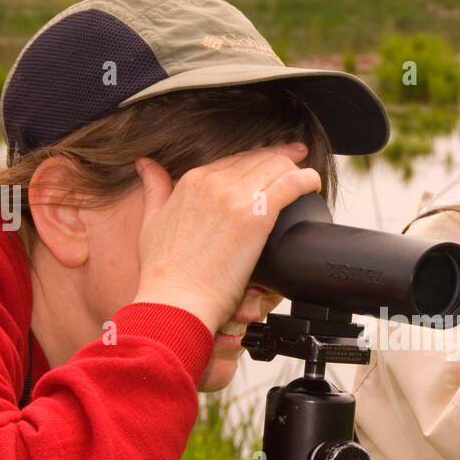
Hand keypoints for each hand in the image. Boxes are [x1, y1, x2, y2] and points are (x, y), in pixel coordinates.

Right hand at [132, 143, 321, 331]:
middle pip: (257, 159)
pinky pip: (289, 185)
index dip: (256, 159)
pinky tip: (313, 183)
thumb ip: (153, 189)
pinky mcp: (256, 215)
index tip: (271, 161)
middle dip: (279, 158)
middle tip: (297, 160)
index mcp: (191, 182)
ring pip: (276, 167)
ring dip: (295, 168)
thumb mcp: (151, 221)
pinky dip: (305, 180)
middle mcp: (213, 182)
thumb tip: (145, 165)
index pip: (233, 160)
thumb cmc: (164, 273)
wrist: (176, 300)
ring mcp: (235, 197)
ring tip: (306, 176)